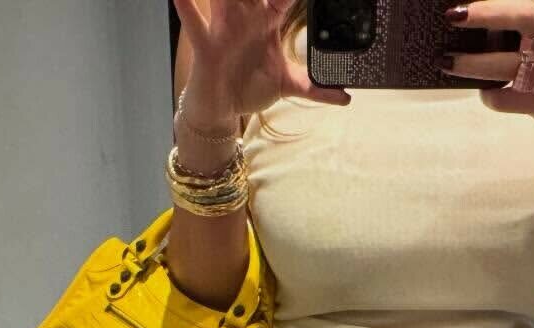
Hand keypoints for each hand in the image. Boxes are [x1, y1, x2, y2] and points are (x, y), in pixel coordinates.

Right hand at [174, 0, 350, 129]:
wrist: (223, 111)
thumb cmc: (249, 88)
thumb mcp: (288, 86)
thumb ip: (315, 88)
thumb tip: (346, 97)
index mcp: (268, 21)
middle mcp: (246, 18)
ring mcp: (225, 29)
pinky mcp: (206, 46)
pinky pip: (196, 24)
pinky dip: (187, 9)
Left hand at [443, 0, 533, 149]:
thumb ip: (530, 11)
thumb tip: (474, 7)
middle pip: (524, 16)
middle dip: (485, 13)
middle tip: (453, 15)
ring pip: (504, 65)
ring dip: (469, 63)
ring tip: (446, 60)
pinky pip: (501, 97)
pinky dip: (486, 94)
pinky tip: (485, 89)